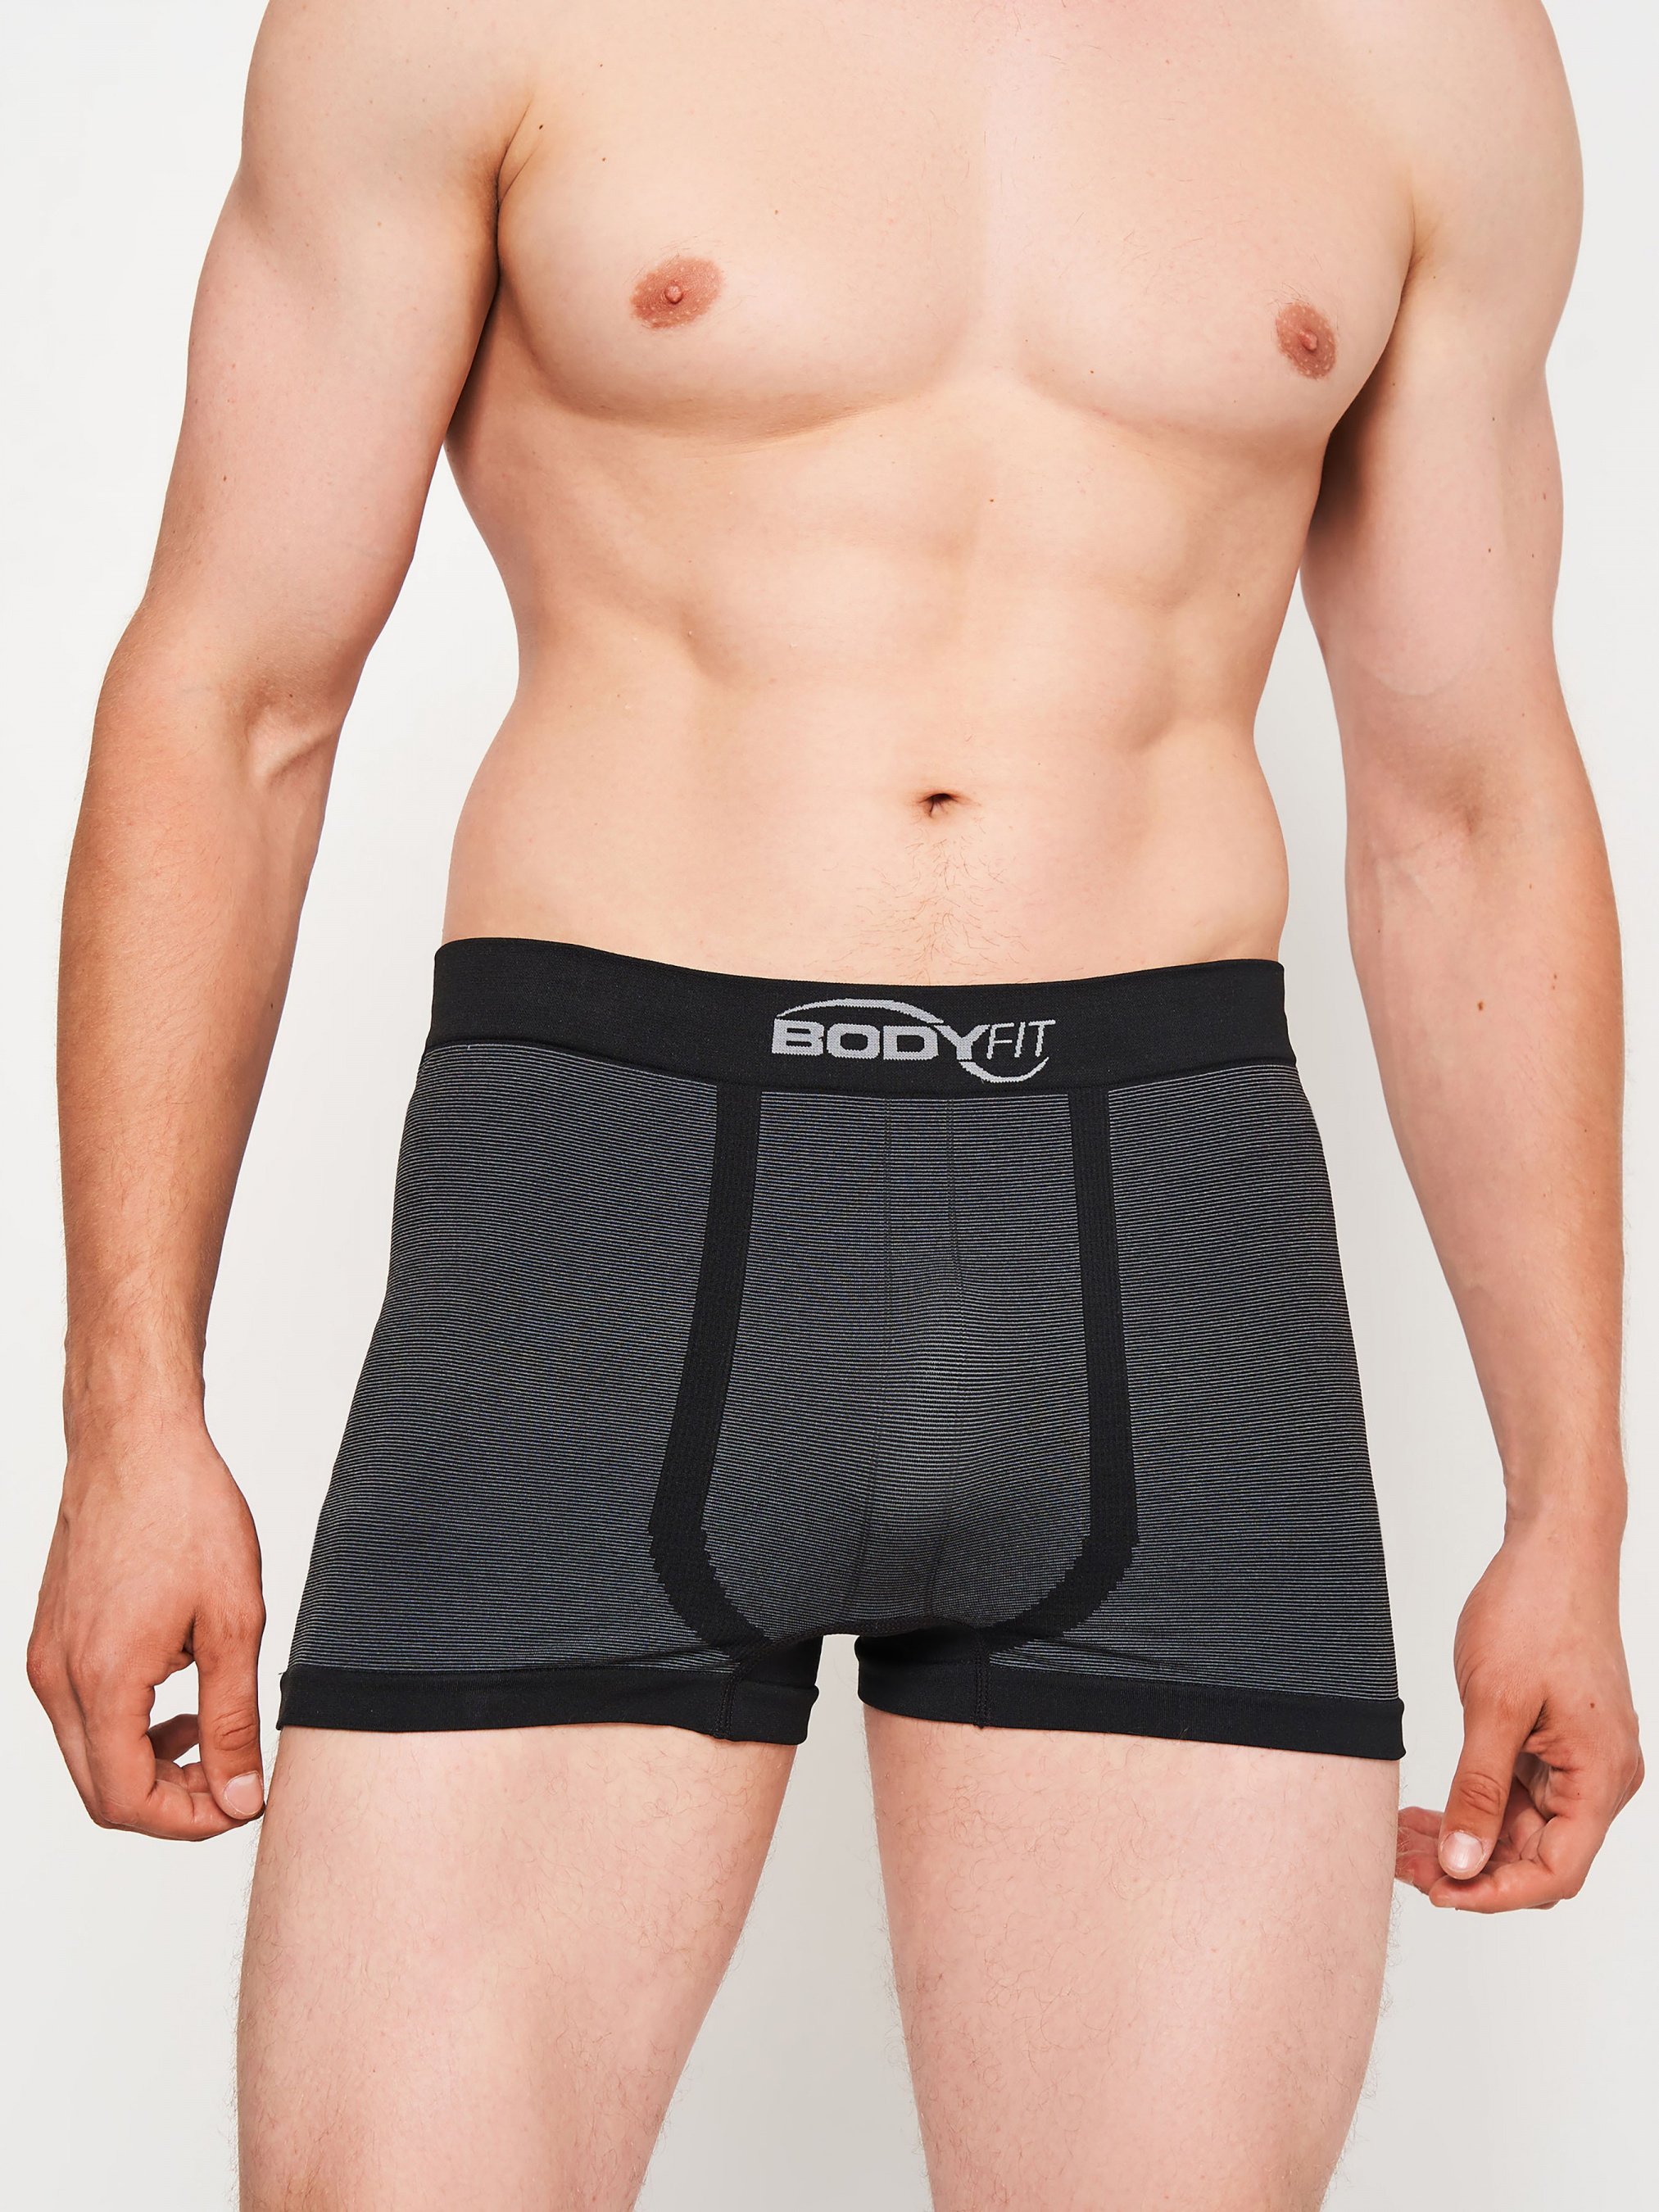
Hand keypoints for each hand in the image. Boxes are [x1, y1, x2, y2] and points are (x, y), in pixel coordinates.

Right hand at [27, 1413, 266, 1839]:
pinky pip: (82, 1715)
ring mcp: (47, 1658)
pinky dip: (129, 1726)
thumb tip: (240, 1794)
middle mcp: (58, 1678)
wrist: (136, 1443)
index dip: (191, 1821)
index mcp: (101, 1680)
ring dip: (151, 1765)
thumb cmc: (185, 1512)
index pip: (129, 1803)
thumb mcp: (234, 1620)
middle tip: (234, 1777)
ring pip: (90, 1756)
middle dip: (172, 1802)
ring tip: (212, 1733)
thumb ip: (233, 1719)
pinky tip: (180, 1693)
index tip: (243, 1800)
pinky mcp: (51, 1640)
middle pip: (103, 1792)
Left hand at [1396, 1517, 1641, 1910]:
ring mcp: (1579, 1760)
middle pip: (1536, 1856)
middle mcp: (1599, 1778)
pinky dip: (1474, 1804)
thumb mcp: (1495, 1706)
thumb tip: (1463, 1862)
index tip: (1435, 1890)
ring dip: (1464, 1838)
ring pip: (1521, 1828)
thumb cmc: (1536, 1611)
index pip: (1555, 1872)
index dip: (1494, 1894)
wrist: (1554, 1548)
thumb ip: (1480, 1790)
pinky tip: (1426, 1811)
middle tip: (1398, 1861)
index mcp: (1599, 1777)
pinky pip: (1517, 1794)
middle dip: (1469, 1868)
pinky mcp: (1556, 1742)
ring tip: (1399, 1839)